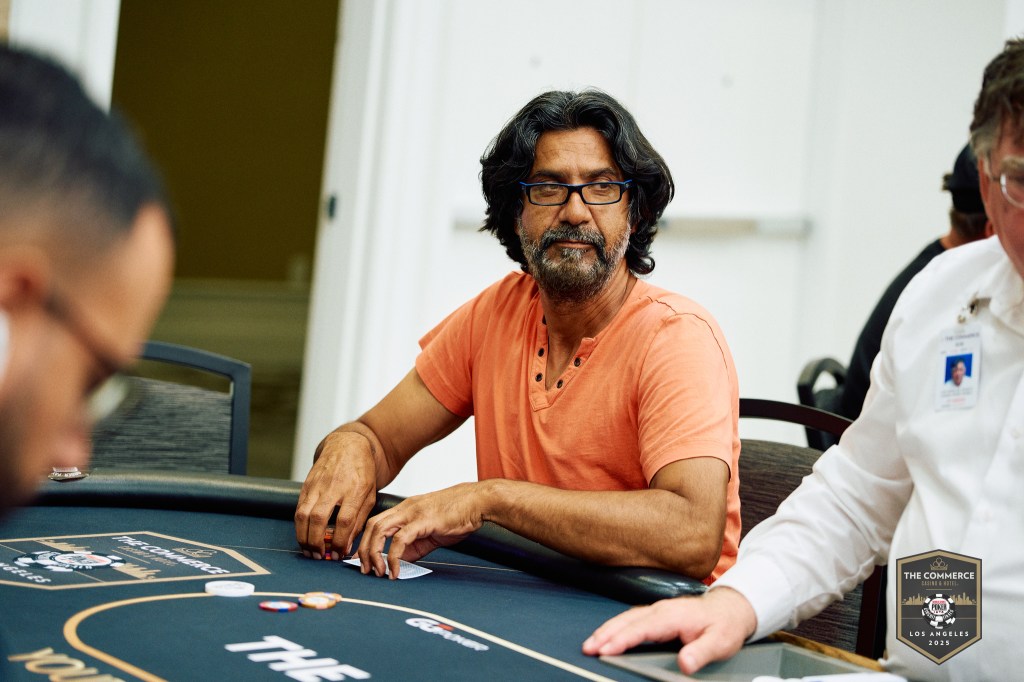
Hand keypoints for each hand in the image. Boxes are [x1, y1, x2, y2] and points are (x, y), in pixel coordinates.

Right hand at [294, 430, 377, 559]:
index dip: (339, 540)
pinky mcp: (306, 485)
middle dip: (316, 542)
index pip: (344, 520)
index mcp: (355, 490)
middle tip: (319, 556)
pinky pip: (298, 508)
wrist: (348, 446)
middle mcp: (334, 487)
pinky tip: (304, 536)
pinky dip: (299, 526)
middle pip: (318, 518)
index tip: (337, 554)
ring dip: (303, 537)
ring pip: (303, 514)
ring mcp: (317, 485)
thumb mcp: (370, 495)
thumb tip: (345, 547)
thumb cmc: (362, 473)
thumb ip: (359, 521)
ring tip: (309, 551)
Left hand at [356, 482, 486, 578]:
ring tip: (378, 573)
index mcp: (405, 509)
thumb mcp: (431, 531)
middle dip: (363, 549)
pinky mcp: (422, 521)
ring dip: (373, 553)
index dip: (365, 541)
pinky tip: (395, 571)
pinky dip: (393, 557)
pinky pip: (399, 540)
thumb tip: (399, 562)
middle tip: (365, 570)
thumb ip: (414, 546)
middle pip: (372, 526)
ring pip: (380, 530)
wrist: (478, 502)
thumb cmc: (459, 514)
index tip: (363, 560)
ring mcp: (412, 513)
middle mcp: (404, 508)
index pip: (376, 523)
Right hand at [582, 587, 756, 674]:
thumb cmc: (724, 625)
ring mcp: (657, 610)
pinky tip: (606, 635)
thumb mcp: (720, 643)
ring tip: (590, 643)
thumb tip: (684, 664)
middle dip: (606, 633)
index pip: (643, 628)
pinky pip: (631, 618)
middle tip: (588, 647)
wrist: (730, 608)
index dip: (623, 639)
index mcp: (673, 616)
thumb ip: (701, 653)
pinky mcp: (656, 614)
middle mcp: (661, 609)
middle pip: (628, 620)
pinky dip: (615, 627)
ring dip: (607, 630)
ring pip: (626, 618)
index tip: (606, 649)